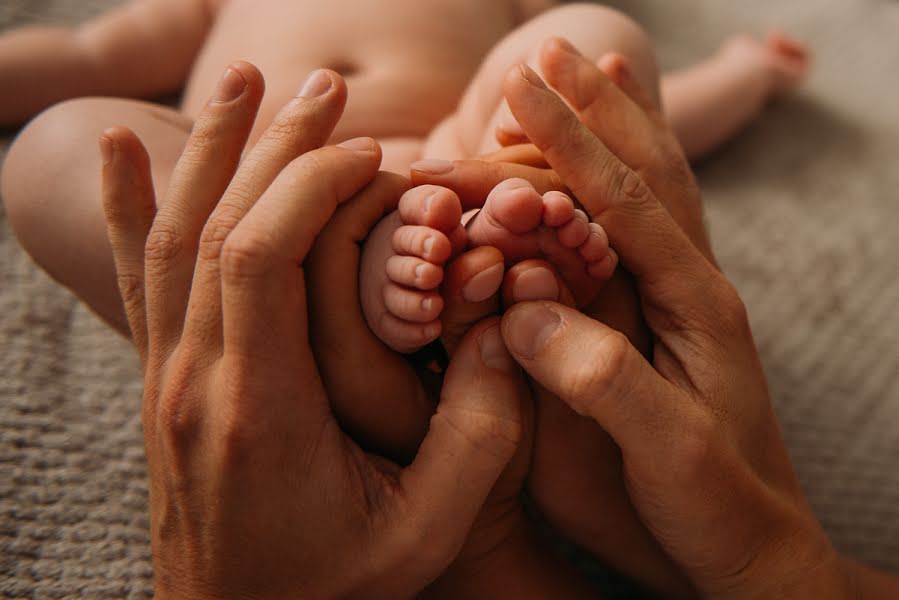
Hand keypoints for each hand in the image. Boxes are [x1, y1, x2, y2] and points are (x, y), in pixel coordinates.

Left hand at [100, 63, 523, 598]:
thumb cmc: (337, 587)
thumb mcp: (426, 532)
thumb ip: (477, 438)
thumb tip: (506, 332)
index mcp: (261, 411)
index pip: (261, 259)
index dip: (312, 189)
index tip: (372, 157)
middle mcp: (197, 382)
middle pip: (216, 228)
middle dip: (271, 147)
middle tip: (323, 89)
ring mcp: (169, 380)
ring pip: (172, 238)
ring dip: (211, 153)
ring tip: (248, 88)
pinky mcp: (165, 383)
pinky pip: (137, 277)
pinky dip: (129, 205)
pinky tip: (123, 148)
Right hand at [415, 38, 698, 595]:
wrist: (755, 547)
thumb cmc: (713, 505)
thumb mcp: (666, 452)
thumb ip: (602, 377)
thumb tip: (522, 311)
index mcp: (695, 303)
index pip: (624, 201)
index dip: (571, 141)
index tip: (523, 86)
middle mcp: (694, 285)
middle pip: (646, 173)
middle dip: (595, 108)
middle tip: (550, 49)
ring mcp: (683, 299)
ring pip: (654, 191)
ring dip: (617, 126)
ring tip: (592, 70)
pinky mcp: (666, 320)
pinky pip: (644, 234)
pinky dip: (623, 180)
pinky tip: (605, 167)